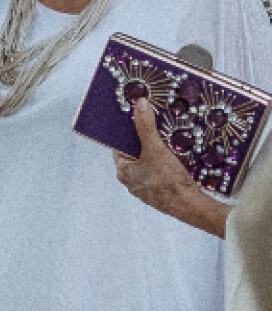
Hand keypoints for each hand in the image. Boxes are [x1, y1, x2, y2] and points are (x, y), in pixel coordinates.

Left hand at [115, 100, 230, 236]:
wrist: (190, 205)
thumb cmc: (168, 181)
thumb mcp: (156, 149)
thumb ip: (146, 127)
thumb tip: (139, 105)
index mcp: (123, 171)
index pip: (120, 146)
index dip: (129, 133)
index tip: (138, 122)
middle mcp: (131, 181)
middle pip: (136, 154)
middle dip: (146, 142)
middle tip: (157, 128)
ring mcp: (146, 188)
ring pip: (150, 164)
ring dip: (159, 153)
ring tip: (169, 141)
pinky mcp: (162, 192)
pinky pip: (162, 173)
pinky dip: (168, 165)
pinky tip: (178, 158)